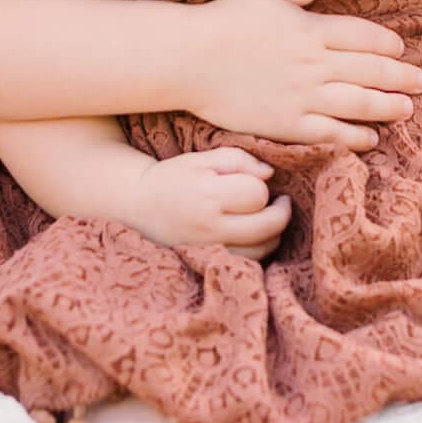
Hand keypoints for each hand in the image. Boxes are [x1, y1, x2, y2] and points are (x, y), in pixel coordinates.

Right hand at [130, 147, 292, 257]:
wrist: (140, 206)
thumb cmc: (172, 177)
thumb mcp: (201, 158)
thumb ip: (238, 160)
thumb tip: (270, 173)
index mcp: (207, 195)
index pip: (256, 194)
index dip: (262, 185)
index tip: (256, 180)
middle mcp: (210, 227)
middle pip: (267, 227)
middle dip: (281, 213)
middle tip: (281, 201)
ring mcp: (211, 250)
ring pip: (263, 250)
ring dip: (274, 233)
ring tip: (266, 217)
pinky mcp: (210, 264)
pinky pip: (249, 264)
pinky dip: (260, 249)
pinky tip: (255, 235)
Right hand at [189, 0, 421, 150]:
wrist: (188, 58)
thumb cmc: (225, 19)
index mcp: (312, 29)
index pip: (366, 36)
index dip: (389, 44)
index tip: (401, 49)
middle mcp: (314, 64)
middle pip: (372, 71)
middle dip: (401, 77)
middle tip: (421, 81)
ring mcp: (303, 96)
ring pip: (359, 104)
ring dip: (388, 107)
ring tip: (406, 108)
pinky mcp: (288, 123)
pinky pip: (332, 133)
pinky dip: (356, 137)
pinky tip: (371, 137)